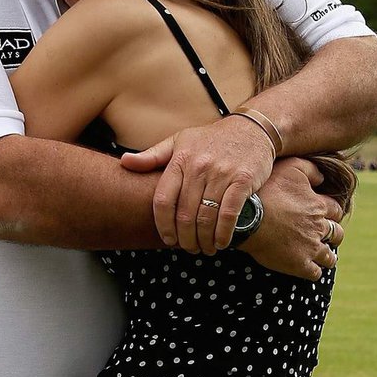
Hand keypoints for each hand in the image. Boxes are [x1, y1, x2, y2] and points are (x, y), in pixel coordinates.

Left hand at [121, 118, 275, 254]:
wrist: (252, 128)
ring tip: (205, 248)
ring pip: (206, 217)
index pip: (163, 200)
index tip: (168, 239)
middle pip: (184, 215)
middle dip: (186, 239)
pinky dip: (223, 233)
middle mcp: (199, 166)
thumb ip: (152, 156)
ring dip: (204, 240)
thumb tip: (124, 162)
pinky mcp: (243, 180)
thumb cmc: (211, 139)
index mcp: (180, 159)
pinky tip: (221, 242)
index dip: (163, 225)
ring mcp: (222, 173)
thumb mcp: (179, 141)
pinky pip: (229, 214)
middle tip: (189, 248)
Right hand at [243, 158, 344, 279]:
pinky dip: (314, 272)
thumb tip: (322, 178)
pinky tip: (308, 270)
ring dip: (327, 256)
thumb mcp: (291, 167)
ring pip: (329, 257)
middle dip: (333, 235)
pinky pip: (315, 273)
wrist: (248, 218)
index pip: (336, 211)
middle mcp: (318, 227)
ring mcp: (310, 247)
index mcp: (318, 205)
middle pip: (336, 234)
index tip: (324, 215)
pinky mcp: (299, 264)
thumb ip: (311, 170)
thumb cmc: (266, 190)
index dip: (331, 213)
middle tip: (324, 236)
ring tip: (322, 257)